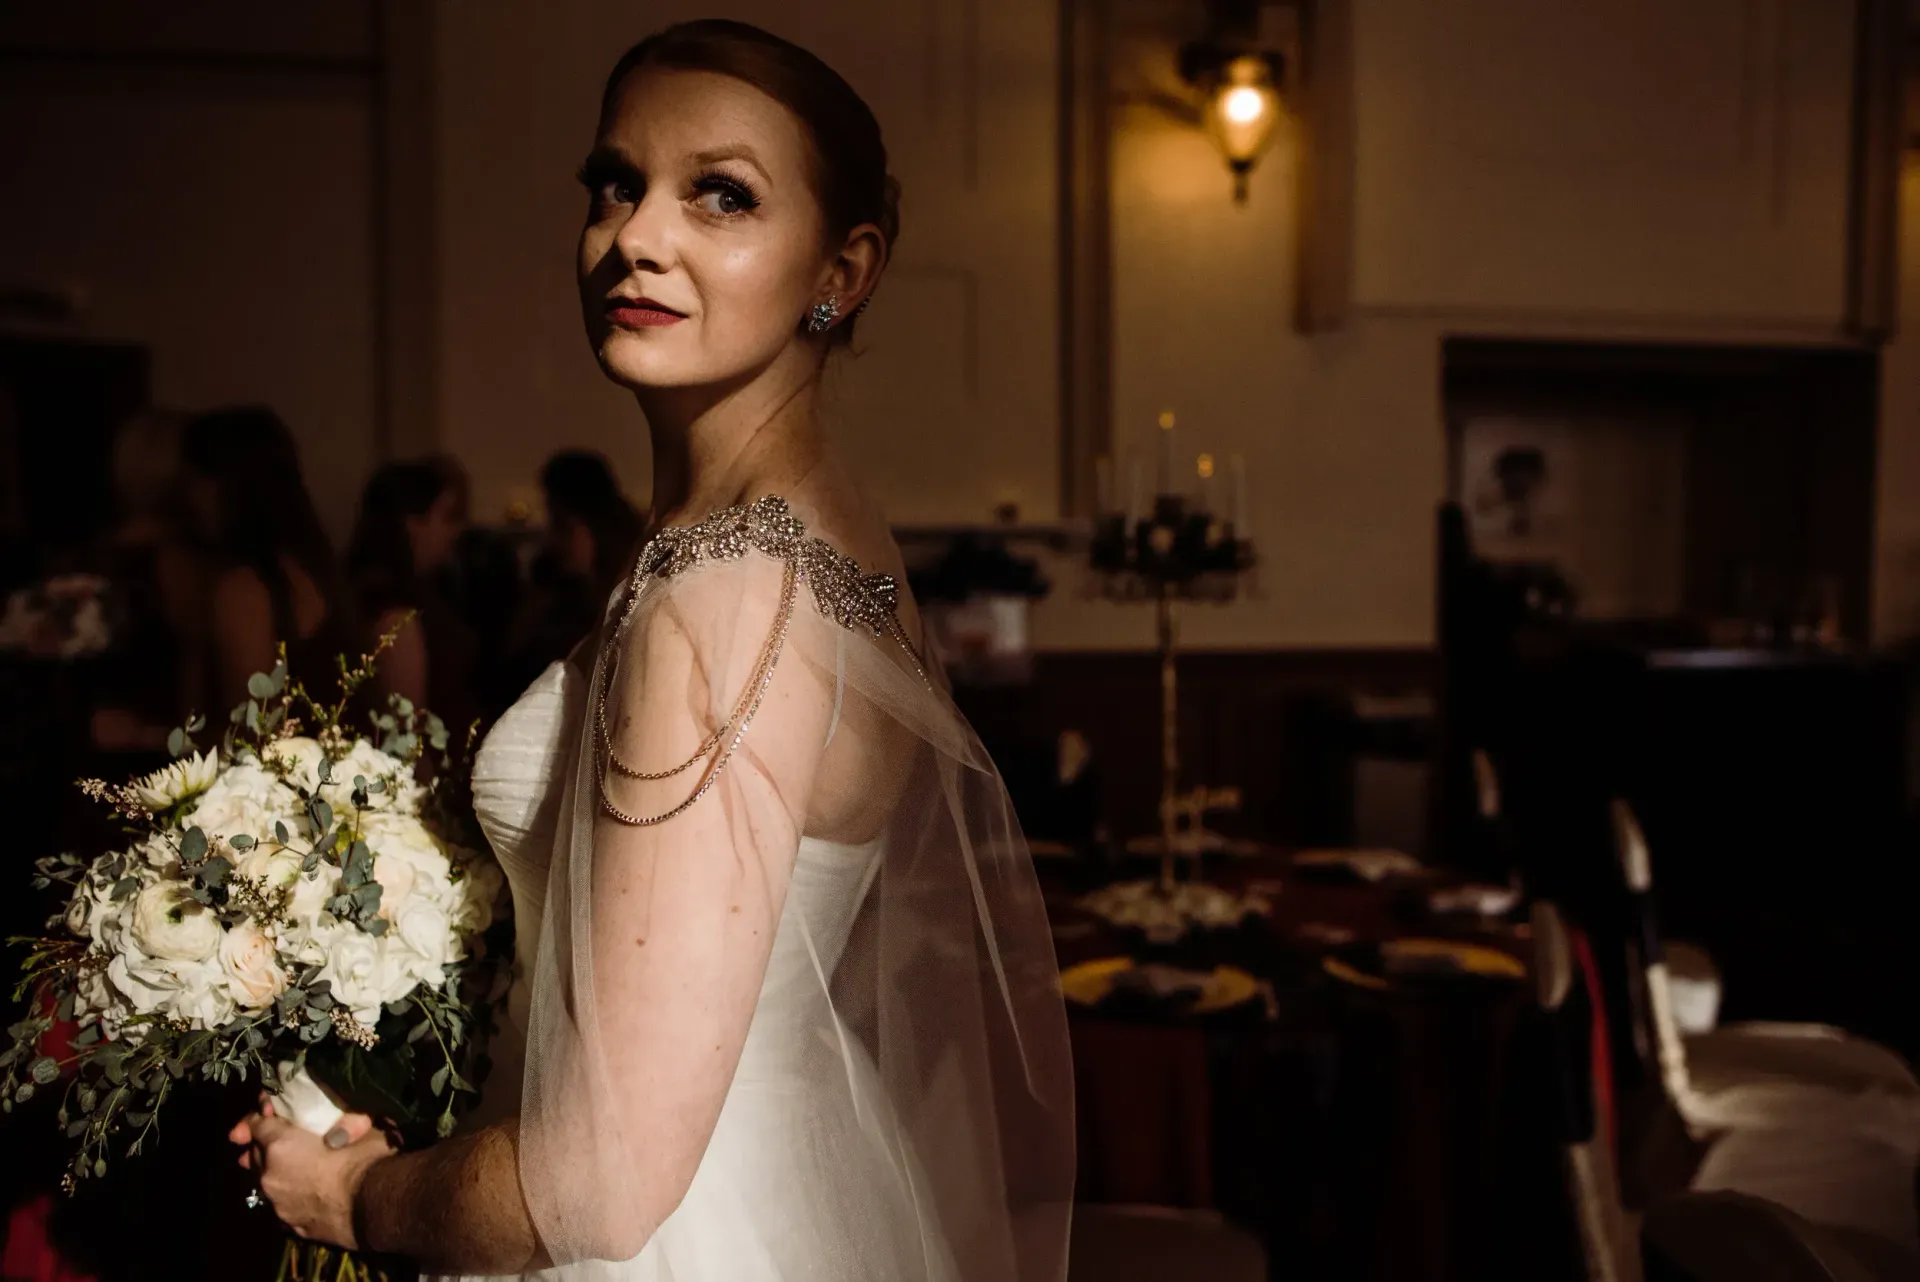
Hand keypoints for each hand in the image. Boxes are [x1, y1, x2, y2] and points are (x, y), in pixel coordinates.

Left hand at [230, 1104, 392, 1248]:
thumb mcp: (356, 1126)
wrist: (376, 1206)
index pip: (256, 1125)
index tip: (270, 1112)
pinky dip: (291, 1196)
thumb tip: (340, 1122)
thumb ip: (338, 1121)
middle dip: (266, 1147)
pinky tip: (309, 1194)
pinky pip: (284, 1205)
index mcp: (280, 1146)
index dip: (262, 1116)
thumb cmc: (365, 1159)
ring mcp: (278, 1205)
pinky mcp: (291, 1226)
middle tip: (284, 1140)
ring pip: (266, 1183)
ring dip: (277, 1173)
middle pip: (255, 1155)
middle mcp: (270, 1176)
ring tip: (297, 1169)